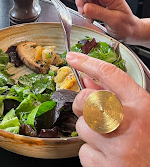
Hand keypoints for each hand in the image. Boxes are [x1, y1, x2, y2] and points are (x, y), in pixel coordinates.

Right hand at [63, 0, 140, 43]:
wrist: (131, 31)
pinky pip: (87, 5)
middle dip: (81, 2)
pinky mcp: (99, 5)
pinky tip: (92, 18)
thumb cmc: (127, 26)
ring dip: (83, 9)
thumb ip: (98, 13)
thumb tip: (85, 7)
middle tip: (84, 13)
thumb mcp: (113, 20)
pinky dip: (86, 12)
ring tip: (91, 17)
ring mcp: (102, 0)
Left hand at [66, 51, 149, 166]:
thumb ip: (115, 94)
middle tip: (89, 112)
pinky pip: (83, 152)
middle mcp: (129, 123)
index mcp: (141, 105)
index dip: (87, 62)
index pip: (109, 74)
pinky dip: (91, 154)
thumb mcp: (141, 113)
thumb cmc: (149, 143)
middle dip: (80, 104)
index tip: (72, 57)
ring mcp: (117, 147)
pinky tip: (108, 156)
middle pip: (86, 100)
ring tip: (109, 141)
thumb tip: (87, 80)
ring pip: (82, 127)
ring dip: (89, 133)